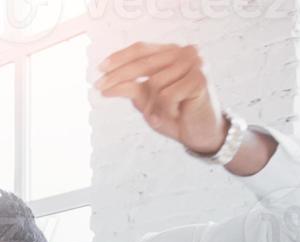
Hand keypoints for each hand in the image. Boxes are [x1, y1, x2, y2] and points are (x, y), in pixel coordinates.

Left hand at [95, 43, 225, 154]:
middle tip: (99, 88)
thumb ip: (131, 88)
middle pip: (144, 63)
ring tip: (164, 114)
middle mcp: (186, 53)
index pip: (142, 49)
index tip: (99, 69)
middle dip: (119, 77)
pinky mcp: (200, 80)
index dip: (120, 58)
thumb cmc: (174, 115)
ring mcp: (196, 64)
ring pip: (154, 83)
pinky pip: (167, 96)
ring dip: (152, 105)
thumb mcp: (147, 101)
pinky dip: (165, 110)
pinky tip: (176, 116)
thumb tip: (105, 85)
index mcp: (173, 52)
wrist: (200, 134)